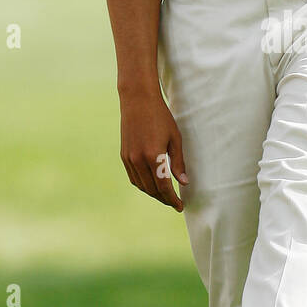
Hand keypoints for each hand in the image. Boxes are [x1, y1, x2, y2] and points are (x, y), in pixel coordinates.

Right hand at [119, 89, 187, 210]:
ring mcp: (129, 158)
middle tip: (175, 203)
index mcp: (153, 156)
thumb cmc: (160, 117)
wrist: (137, 100)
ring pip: (141, 185)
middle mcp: (138, 160)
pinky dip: (143, 184)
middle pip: (152, 189)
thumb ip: (178, 162)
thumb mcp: (175, 139)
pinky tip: (152, 184)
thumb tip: (183, 183)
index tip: (180, 206)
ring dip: (153, 193)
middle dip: (164, 199)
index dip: (172, 199)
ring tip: (165, 195)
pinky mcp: (123, 156)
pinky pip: (133, 177)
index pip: (163, 187)